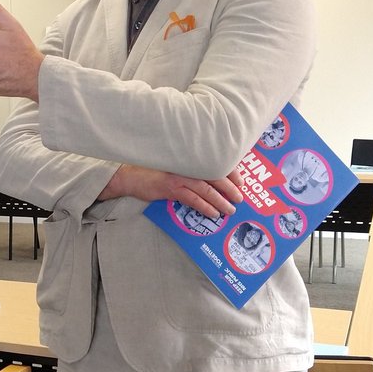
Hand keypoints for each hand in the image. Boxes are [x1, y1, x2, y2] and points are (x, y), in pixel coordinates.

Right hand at [101, 165, 243, 217]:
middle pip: (215, 176)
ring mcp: (179, 176)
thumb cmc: (153, 171)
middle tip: (240, 198)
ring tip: (229, 210)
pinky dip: (205, 207)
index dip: (231, 172)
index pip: (216, 164)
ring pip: (206, 190)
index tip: (241, 182)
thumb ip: (189, 168)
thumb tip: (210, 179)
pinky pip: (193, 199)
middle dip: (230, 188)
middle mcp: (186, 165)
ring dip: (220, 201)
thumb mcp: (173, 165)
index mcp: (189, 158)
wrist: (130, 176)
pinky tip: (213, 213)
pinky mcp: (171, 188)